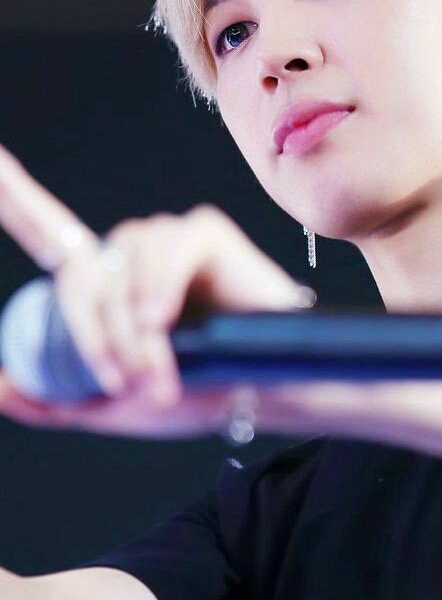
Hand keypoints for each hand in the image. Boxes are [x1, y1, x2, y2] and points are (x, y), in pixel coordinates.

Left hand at [0, 142, 314, 437]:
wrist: (260, 391)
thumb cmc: (194, 393)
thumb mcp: (112, 406)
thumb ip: (53, 400)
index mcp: (104, 282)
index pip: (46, 229)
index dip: (14, 193)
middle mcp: (129, 251)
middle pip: (80, 277)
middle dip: (96, 339)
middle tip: (125, 383)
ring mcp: (166, 237)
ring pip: (122, 269)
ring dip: (133, 329)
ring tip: (161, 368)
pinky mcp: (204, 231)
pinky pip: (166, 250)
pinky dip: (160, 289)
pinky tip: (166, 320)